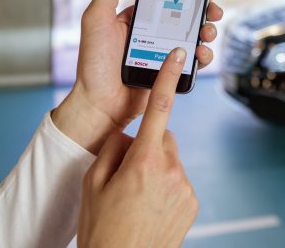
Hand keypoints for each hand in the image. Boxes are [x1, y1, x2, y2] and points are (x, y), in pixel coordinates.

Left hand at [53, 0, 225, 152]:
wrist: (99, 104)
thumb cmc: (93, 63)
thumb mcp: (95, 18)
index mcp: (139, 17)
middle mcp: (154, 32)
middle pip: (188, 13)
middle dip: (206, 7)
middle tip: (214, 6)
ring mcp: (164, 52)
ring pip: (195, 35)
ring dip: (208, 29)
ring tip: (207, 30)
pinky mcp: (171, 72)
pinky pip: (193, 60)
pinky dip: (204, 54)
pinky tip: (201, 51)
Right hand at [78, 48, 196, 247]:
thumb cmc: (102, 229)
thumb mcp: (92, 184)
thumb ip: (111, 149)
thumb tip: (128, 135)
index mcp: (143, 162)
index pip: (158, 109)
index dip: (167, 78)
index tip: (177, 56)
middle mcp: (170, 171)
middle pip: (161, 138)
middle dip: (145, 146)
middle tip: (125, 173)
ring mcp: (184, 188)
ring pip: (169, 161)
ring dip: (155, 169)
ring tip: (134, 197)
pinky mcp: (192, 203)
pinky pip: (177, 181)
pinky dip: (164, 186)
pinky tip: (148, 206)